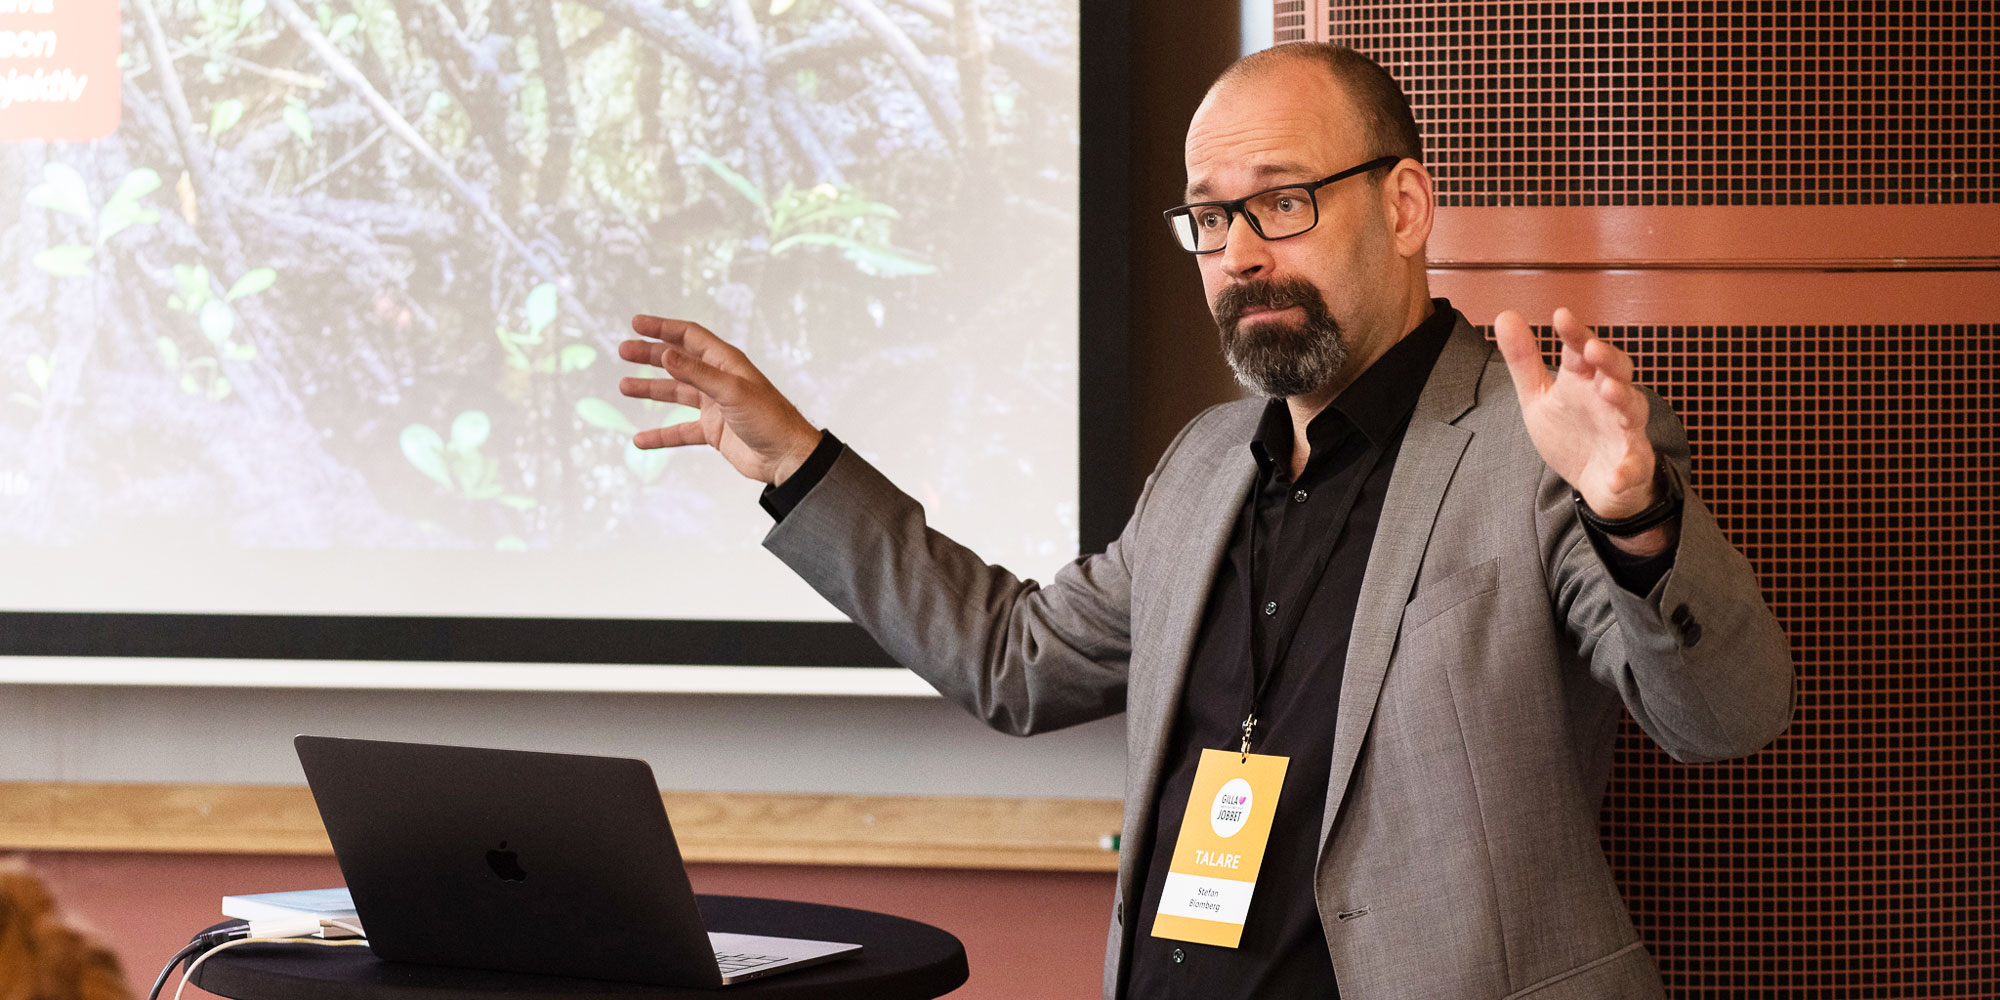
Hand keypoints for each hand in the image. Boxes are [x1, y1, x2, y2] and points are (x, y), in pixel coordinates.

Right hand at [617, 315, 820, 484]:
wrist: (787, 458)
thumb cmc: (770, 419)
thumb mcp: (732, 391)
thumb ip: (697, 373)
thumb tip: (666, 353)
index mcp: (726, 363)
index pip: (689, 337)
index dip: (663, 328)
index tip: (636, 323)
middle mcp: (719, 380)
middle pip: (678, 362)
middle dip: (650, 355)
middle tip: (623, 351)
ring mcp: (715, 406)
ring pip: (676, 394)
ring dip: (651, 390)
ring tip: (624, 386)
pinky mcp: (713, 431)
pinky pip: (680, 431)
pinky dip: (661, 434)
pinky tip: (641, 439)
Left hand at [1494, 308, 1672, 550]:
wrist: (1594, 481)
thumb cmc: (1571, 432)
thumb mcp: (1538, 397)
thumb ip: (1523, 360)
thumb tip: (1504, 316)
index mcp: (1583, 381)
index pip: (1581, 351)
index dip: (1574, 333)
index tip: (1561, 315)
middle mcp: (1608, 400)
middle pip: (1617, 371)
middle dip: (1607, 359)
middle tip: (1592, 348)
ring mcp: (1624, 431)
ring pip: (1632, 410)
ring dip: (1623, 399)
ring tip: (1609, 390)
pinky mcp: (1631, 464)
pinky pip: (1632, 467)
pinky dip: (1626, 472)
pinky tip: (1617, 477)